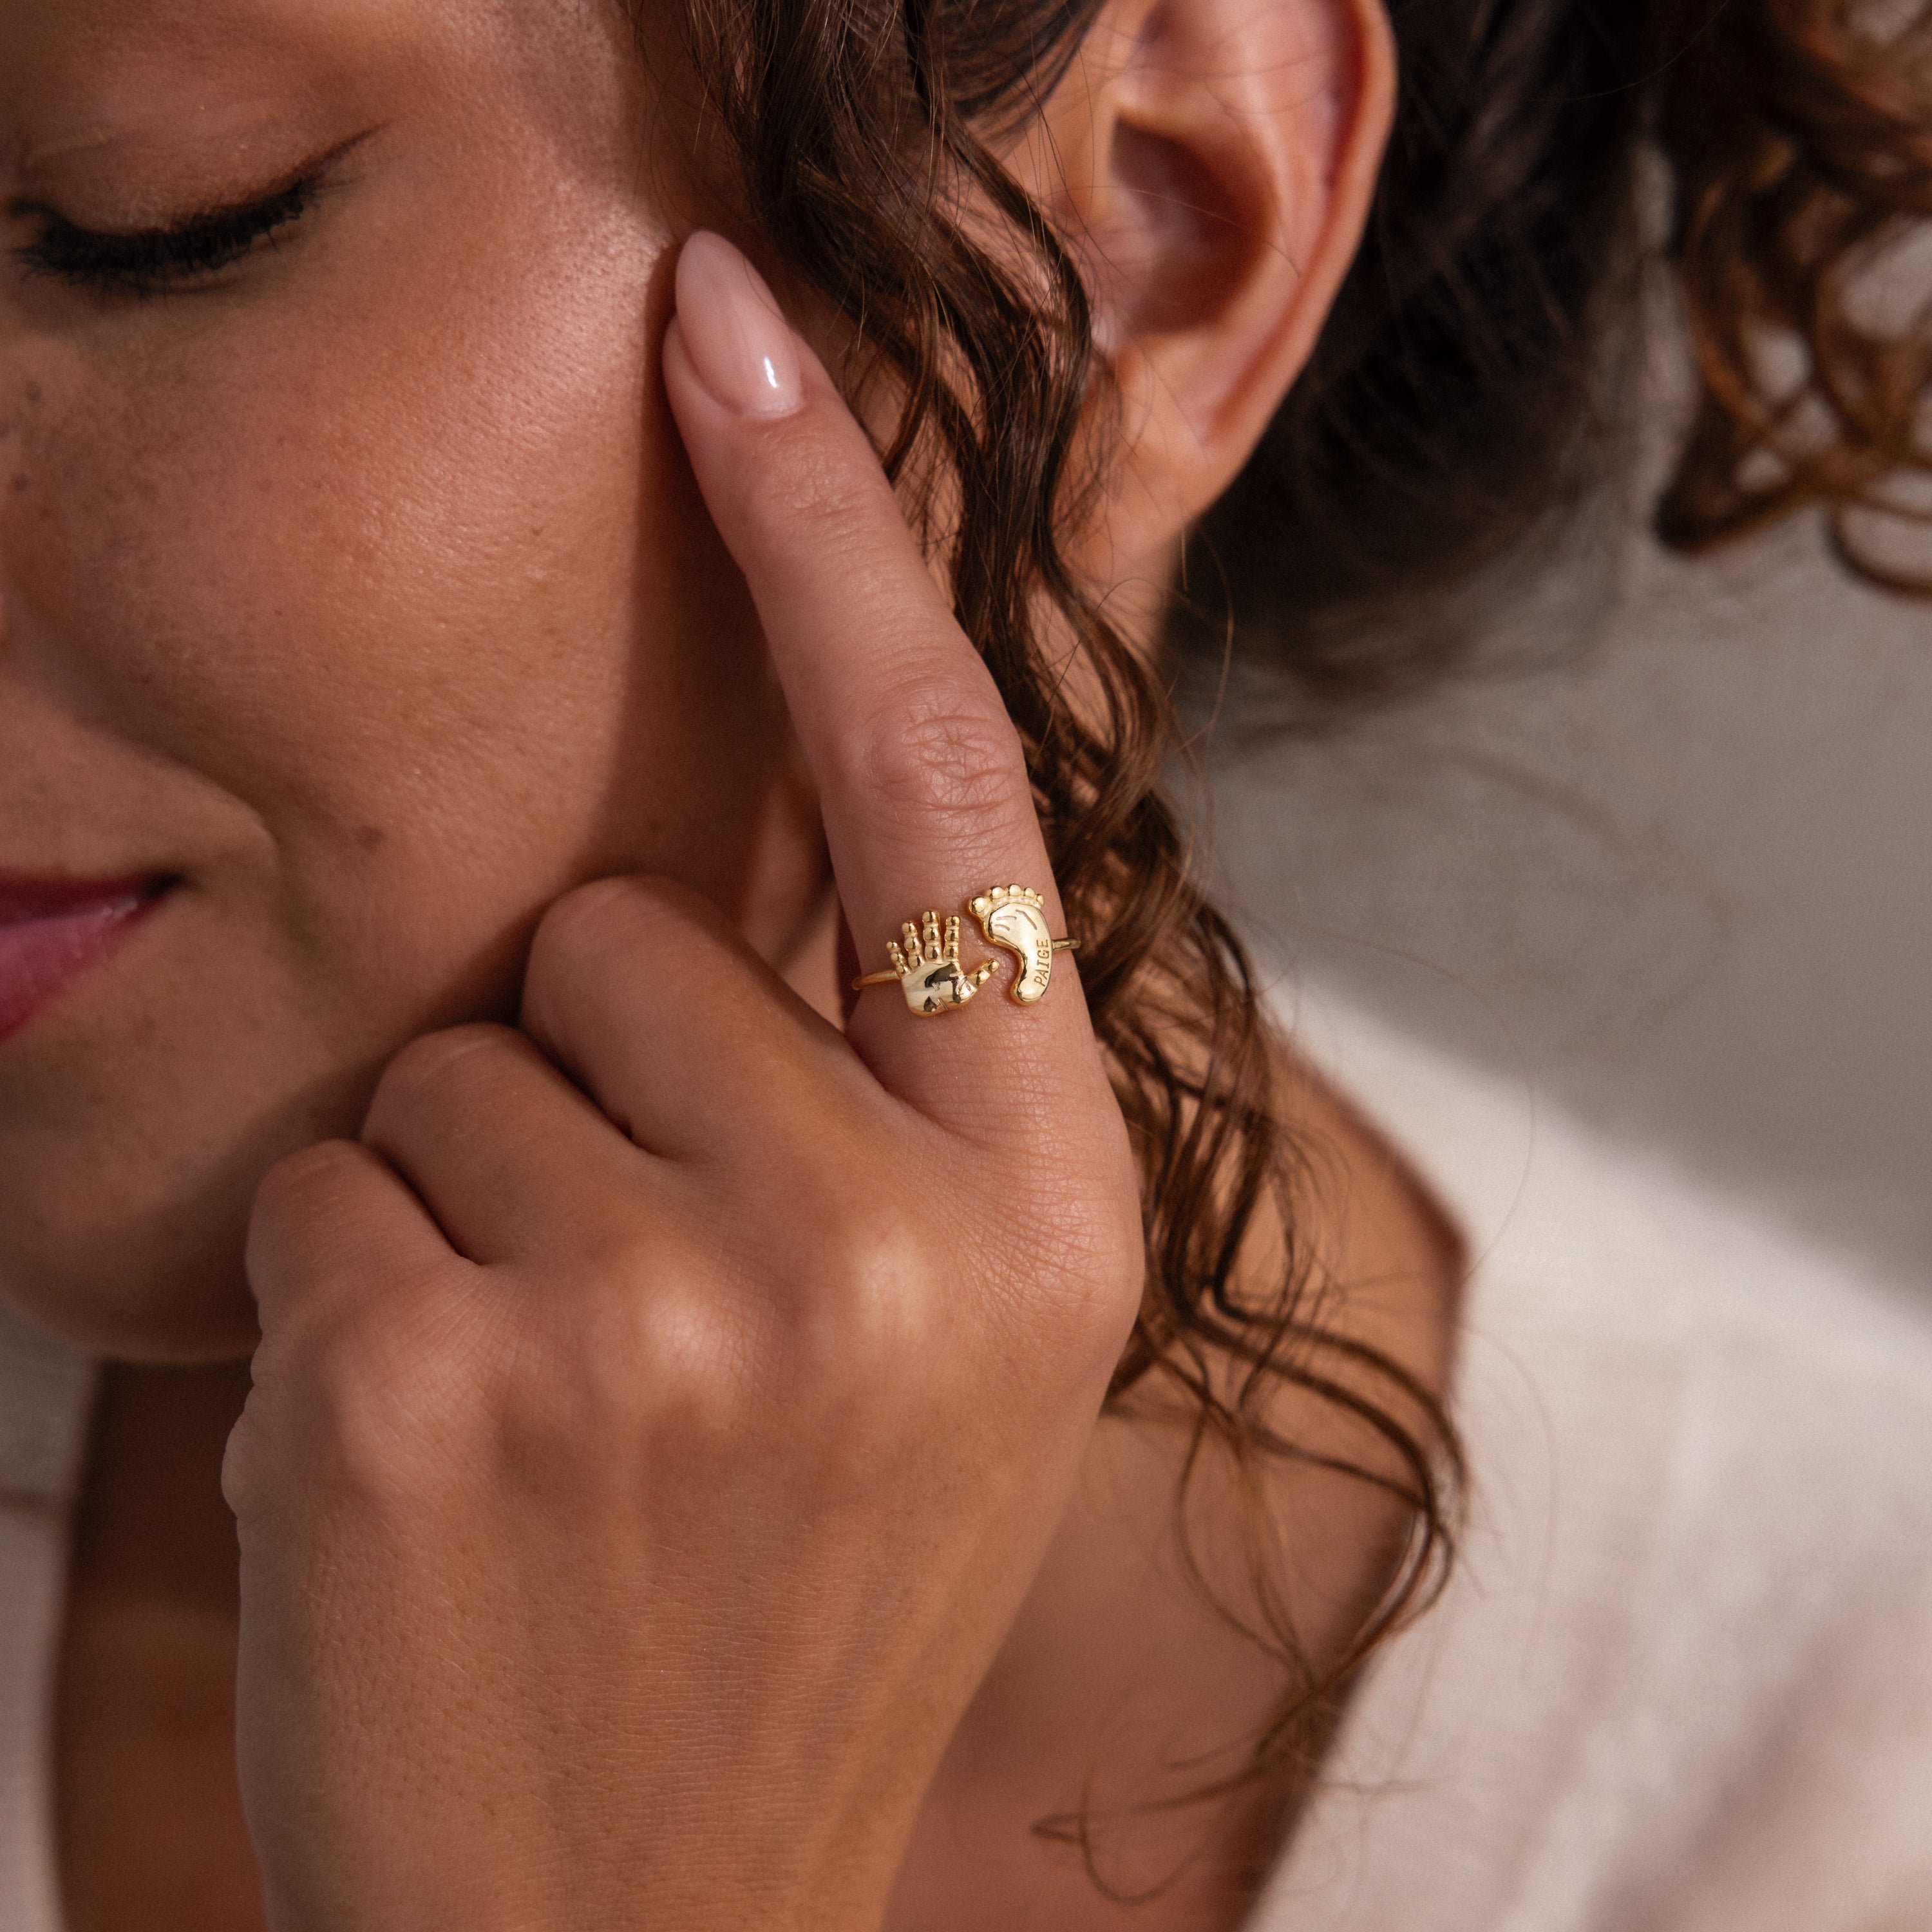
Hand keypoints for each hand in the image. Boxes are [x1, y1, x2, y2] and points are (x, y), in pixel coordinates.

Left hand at [223, 231, 1142, 1931]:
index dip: (842, 533)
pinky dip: (339, 1296)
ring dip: (473, 1202)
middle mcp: (897, 1237)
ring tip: (552, 1420)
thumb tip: (735, 871)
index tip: (744, 322)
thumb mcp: (936, 1341)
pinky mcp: (445, 1383)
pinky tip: (435, 1478)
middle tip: (641, 1323)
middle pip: (635, 934)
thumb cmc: (777, 1603)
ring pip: (463, 1057)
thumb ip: (882, 1088)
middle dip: (599, 1082)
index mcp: (1046, 1208)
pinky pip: (322, 1180)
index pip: (948, 784)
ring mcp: (676, 1313)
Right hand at [886, 909, 997, 1012]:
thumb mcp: (969, 989)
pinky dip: (896, 955)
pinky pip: (900, 965)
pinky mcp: (907, 978)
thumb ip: (980, 976)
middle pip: (931, 941)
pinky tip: (892, 944)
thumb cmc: (952, 1000)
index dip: (951, 930)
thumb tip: (996, 962)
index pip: (950, 942)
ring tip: (908, 924)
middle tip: (929, 912)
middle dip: (930, 927)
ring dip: (912, 937)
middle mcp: (933, 961)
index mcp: (949, 962)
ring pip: (915, 949)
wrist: (935, 1013)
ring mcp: (919, 968)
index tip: (953, 917)